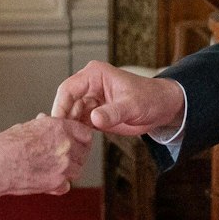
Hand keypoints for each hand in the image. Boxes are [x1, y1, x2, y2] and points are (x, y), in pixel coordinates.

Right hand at [0, 114, 91, 195]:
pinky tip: (47, 179)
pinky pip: (66, 185)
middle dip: (76, 153)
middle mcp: (66, 146)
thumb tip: (47, 122)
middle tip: (63, 155)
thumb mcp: (26, 127)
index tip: (76, 141)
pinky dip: (59, 184)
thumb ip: (43, 126)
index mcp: (60, 128)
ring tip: (52, 167)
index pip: (85, 134)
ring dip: (69, 169)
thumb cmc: (5, 145)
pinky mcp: (56, 184)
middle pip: (85, 152)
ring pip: (77, 169)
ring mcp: (64, 167)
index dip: (80, 138)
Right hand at [52, 61, 185, 136]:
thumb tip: (94, 119)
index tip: (57, 124)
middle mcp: (89, 86)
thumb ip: (113, 113)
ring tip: (67, 144)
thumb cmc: (150, 98)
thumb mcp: (132, 106)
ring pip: (70, 115)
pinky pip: (79, 124)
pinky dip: (76, 134)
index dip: (60, 106)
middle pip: (66, 103)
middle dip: (62, 120)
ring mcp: (90, 101)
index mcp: (95, 75)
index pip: (68, 88)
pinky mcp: (93, 115)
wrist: (161, 108)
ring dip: (68, 129)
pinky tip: (76, 145)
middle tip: (59, 139)